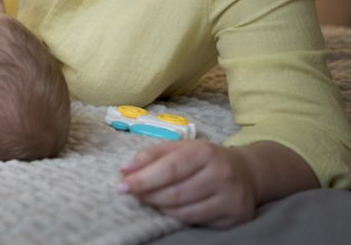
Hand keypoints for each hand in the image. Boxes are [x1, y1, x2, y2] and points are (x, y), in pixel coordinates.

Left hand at [118, 140, 255, 227]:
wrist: (247, 172)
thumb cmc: (205, 158)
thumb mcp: (180, 148)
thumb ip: (151, 156)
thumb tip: (124, 170)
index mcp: (205, 152)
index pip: (169, 169)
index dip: (143, 179)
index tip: (122, 186)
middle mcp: (221, 174)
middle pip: (175, 193)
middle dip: (148, 195)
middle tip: (131, 194)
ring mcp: (231, 198)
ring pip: (185, 211)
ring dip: (160, 208)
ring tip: (149, 200)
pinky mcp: (236, 217)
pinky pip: (197, 221)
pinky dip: (177, 217)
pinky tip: (169, 209)